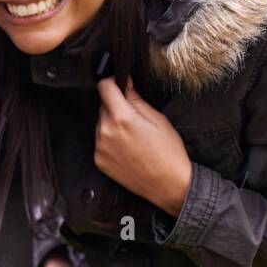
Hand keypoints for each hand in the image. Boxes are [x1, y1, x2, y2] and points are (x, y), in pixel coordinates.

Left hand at [95, 77, 192, 216]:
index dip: (113, 82)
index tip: (120, 84)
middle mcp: (105, 132)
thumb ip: (136, 100)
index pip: (104, 87)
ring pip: (100, 123)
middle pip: (103, 106)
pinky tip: (127, 148)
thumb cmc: (168, 152)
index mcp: (122, 118)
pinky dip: (109, 139)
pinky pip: (100, 140)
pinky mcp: (98, 160)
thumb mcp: (158, 120)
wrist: (168, 185)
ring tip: (133, 136)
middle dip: (115, 105)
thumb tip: (124, 82)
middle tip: (135, 117)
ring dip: (111, 123)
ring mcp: (100, 147)